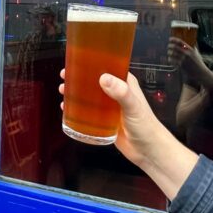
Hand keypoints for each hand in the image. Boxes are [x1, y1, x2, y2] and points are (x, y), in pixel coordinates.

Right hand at [59, 69, 198, 199]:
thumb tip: (104, 78)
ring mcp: (109, 107)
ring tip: (63, 91)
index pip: (107, 66)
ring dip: (76, 92)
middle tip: (65, 76)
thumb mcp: (133, 106)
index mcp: (125, 83)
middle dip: (79, 77)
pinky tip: (67, 109)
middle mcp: (116, 92)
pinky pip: (88, 111)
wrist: (148, 151)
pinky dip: (77, 108)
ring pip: (89, 95)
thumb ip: (121, 92)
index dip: (92, 62)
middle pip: (94, 80)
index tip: (77, 60)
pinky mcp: (104, 120)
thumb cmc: (146, 126)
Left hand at [167, 38, 212, 89]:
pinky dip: (170, 59)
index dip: (174, 40)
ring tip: (168, 53)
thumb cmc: (199, 63)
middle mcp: (187, 53)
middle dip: (170, 46)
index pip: (180, 42)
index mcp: (190, 49)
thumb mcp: (197, 54)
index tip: (170, 39)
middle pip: (175, 47)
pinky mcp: (181, 65)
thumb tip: (192, 43)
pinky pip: (173, 61)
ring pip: (172, 54)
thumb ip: (193, 48)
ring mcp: (184, 59)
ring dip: (169, 53)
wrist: (200, 72)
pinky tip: (169, 59)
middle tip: (168, 46)